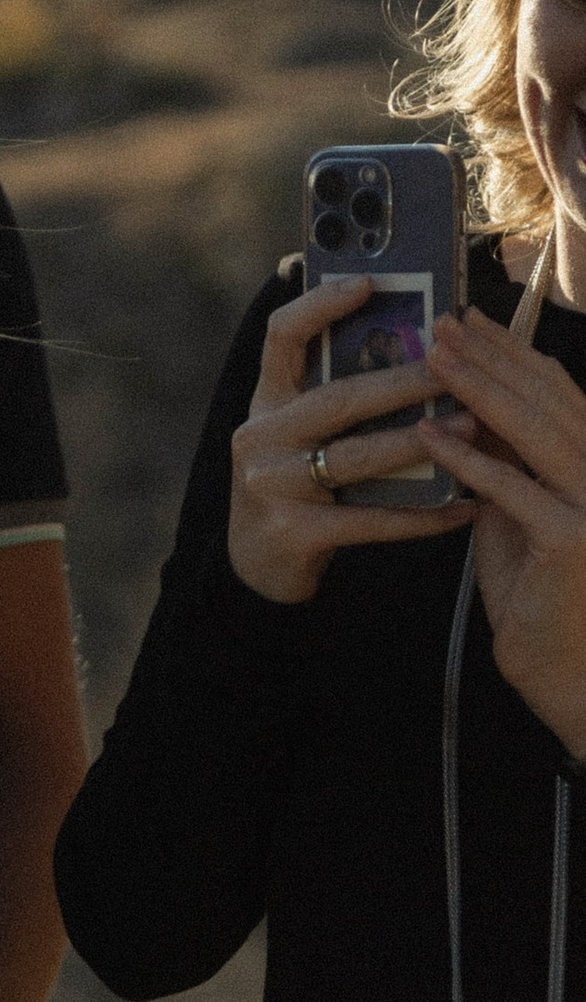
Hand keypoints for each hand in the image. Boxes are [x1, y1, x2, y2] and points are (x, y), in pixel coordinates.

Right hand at [225, 276, 474, 603]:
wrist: (256, 568)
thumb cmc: (297, 487)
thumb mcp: (298, 434)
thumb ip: (333, 394)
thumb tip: (412, 346)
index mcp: (266, 402)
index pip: (282, 337)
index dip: (320, 304)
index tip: (369, 282)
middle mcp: (261, 437)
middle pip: (338, 399)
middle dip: (403, 382)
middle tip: (455, 368)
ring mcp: (272, 485)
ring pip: (355, 458)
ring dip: (419, 443)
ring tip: (470, 428)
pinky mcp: (292, 532)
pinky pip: (369, 520)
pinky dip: (420, 516)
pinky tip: (462, 507)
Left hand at [426, 303, 585, 755]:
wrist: (573, 679)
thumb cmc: (546, 606)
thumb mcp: (523, 527)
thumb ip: (509, 478)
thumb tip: (473, 428)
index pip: (560, 397)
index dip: (516, 355)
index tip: (471, 324)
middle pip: (550, 402)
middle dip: (493, 357)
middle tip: (442, 323)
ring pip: (535, 433)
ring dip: (479, 390)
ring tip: (432, 359)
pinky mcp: (572, 540)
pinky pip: (511, 491)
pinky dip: (469, 459)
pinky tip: (430, 434)